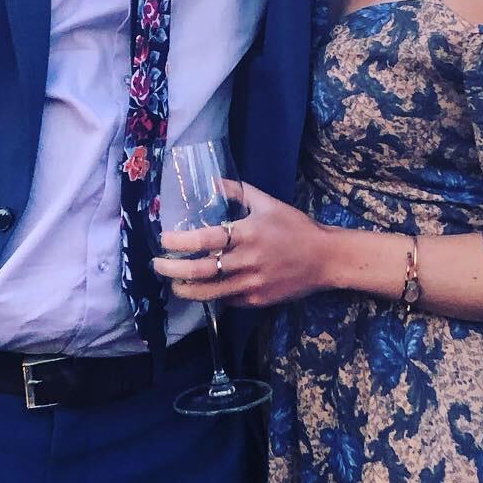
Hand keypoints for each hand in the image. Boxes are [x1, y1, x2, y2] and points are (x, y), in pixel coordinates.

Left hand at [154, 182, 332, 308]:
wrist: (325, 258)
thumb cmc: (296, 227)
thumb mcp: (268, 203)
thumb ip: (239, 191)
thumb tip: (214, 182)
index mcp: (248, 233)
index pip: (206, 238)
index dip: (180, 241)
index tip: (163, 239)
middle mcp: (247, 261)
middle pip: (200, 270)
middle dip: (172, 269)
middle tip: (157, 265)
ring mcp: (251, 284)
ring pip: (209, 293)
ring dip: (185, 289)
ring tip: (173, 283)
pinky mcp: (257, 300)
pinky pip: (227, 300)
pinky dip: (212, 295)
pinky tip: (203, 289)